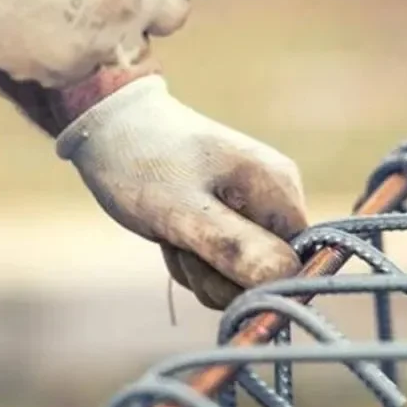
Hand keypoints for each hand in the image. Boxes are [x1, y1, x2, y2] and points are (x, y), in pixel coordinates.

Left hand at [57, 76, 307, 308]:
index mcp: (279, 190)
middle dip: (217, 274)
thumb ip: (234, 247)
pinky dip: (191, 261)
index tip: (210, 262)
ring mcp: (255, 211)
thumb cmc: (142, 163)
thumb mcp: (183, 212)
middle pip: (267, 276)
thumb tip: (284, 278)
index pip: (297, 265)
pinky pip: (221, 266)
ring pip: (239, 277)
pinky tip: (171, 233)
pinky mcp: (232, 221)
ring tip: (171, 232)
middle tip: (180, 242)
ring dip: (198, 269)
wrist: (109, 126)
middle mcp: (277, 200)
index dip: (256, 280)